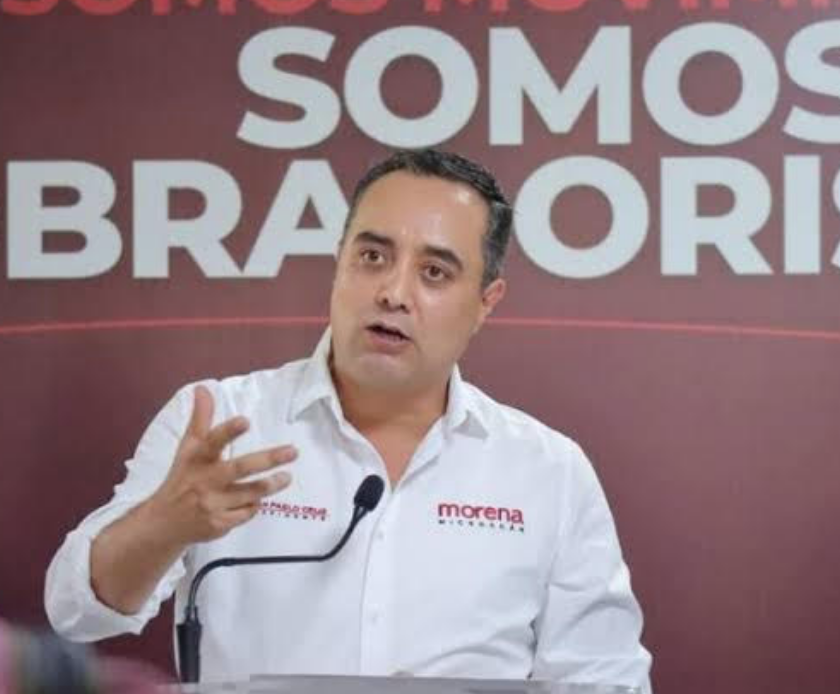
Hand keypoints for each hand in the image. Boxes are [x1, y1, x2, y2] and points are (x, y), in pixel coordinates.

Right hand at [147, 384, 295, 544]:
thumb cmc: (182, 478)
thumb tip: (203, 388)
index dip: (228, 432)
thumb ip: (200, 419)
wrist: (164, 523)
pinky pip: (247, 512)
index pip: (212, 442)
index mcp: (196, 459)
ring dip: (271, 484)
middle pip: (240, 468)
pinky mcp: (219, 524)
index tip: (245, 421)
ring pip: (250, 492)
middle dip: (268, 459)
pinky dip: (254, 505)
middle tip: (293, 451)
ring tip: (286, 477)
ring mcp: (212, 504)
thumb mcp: (187, 448)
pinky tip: (257, 499)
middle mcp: (204, 481)